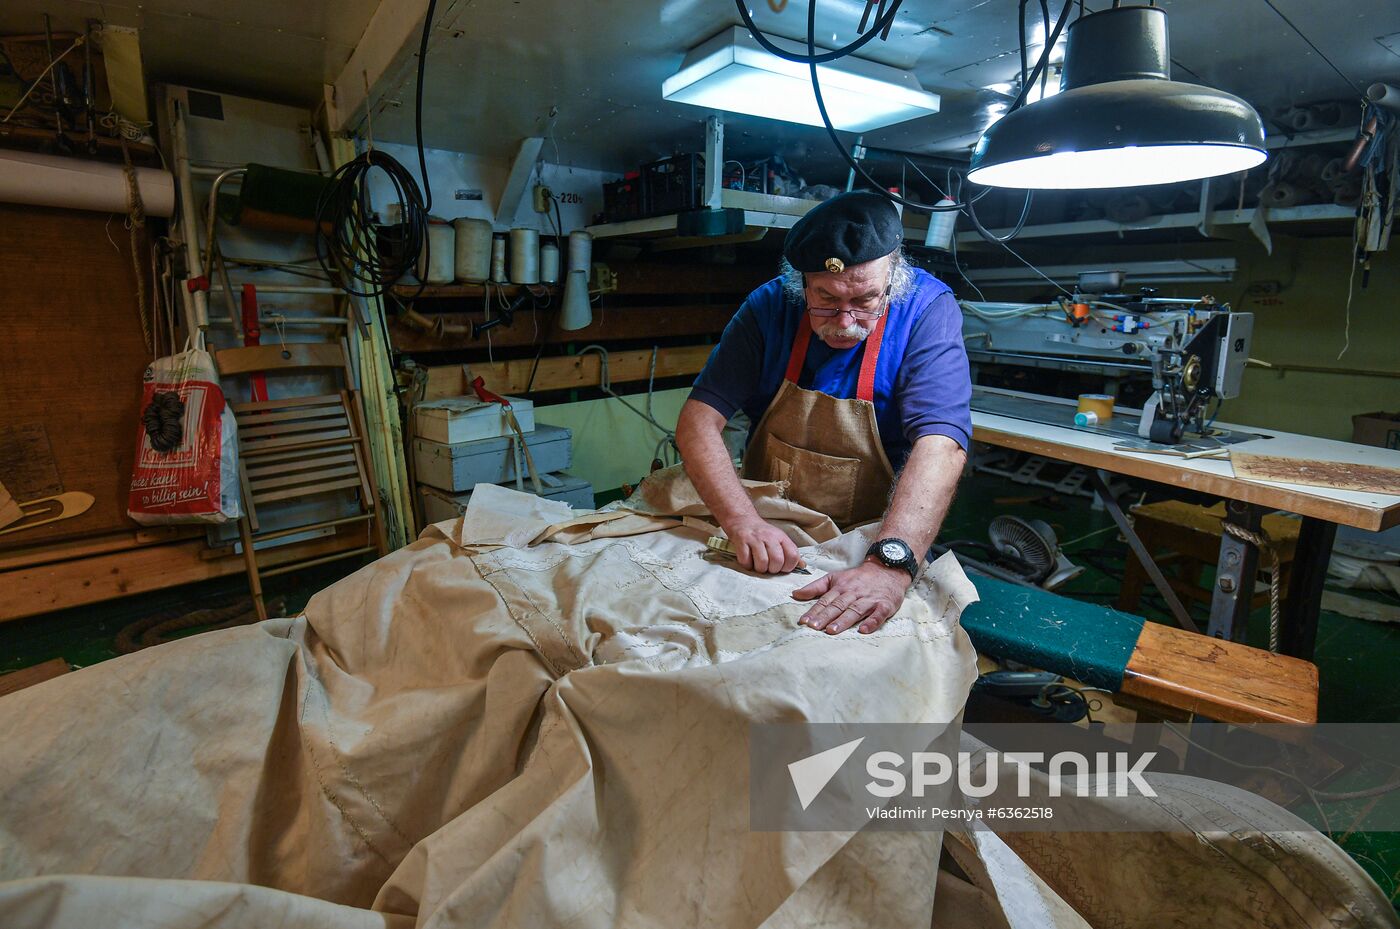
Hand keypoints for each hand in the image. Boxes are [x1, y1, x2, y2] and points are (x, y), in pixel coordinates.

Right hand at [725, 517, 800, 573]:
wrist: (743, 520)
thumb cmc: (763, 534)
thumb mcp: (779, 539)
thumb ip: (790, 552)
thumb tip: (803, 566)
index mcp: (781, 537)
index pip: (793, 556)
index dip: (789, 567)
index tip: (782, 568)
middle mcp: (769, 536)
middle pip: (777, 561)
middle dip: (773, 569)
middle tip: (768, 567)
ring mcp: (755, 539)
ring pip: (762, 563)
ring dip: (760, 569)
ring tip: (758, 564)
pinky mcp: (742, 541)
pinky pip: (746, 561)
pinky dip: (747, 565)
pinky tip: (748, 560)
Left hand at [793, 560, 910, 634]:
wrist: (887, 569)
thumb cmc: (858, 577)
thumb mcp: (835, 578)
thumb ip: (815, 587)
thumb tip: (795, 594)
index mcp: (841, 588)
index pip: (825, 601)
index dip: (814, 611)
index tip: (804, 621)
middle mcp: (854, 593)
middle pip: (838, 606)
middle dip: (825, 617)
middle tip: (814, 627)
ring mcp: (870, 599)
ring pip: (855, 610)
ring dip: (843, 620)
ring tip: (832, 630)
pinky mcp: (885, 605)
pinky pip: (878, 614)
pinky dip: (872, 622)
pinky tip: (864, 630)